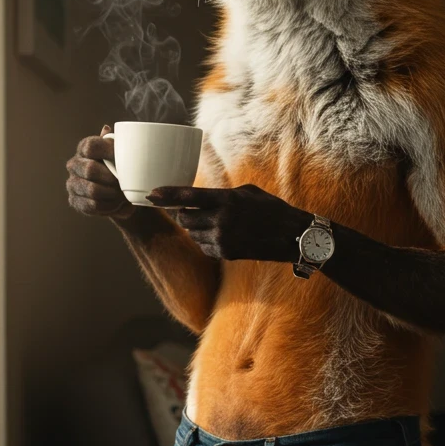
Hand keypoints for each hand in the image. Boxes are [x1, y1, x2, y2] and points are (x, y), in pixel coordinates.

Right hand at [66, 126, 134, 219]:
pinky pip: (93, 205)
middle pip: (90, 169)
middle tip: (124, 184)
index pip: (90, 146)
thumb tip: (106, 128)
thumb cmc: (120, 169)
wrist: (119, 194)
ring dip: (112, 195)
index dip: (107, 153)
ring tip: (124, 197)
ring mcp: (72, 183)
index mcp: (85, 148)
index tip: (123, 161)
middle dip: (111, 179)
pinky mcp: (75, 201)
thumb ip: (116, 142)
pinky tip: (117, 205)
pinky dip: (109, 207)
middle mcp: (74, 164)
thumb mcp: (121, 154)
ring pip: (92, 190)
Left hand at [146, 184, 310, 261]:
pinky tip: (221, 237)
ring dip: (196, 228)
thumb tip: (197, 197)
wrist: (293, 236)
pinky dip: (206, 242)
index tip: (151, 194)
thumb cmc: (272, 209)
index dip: (167, 195)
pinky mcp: (227, 254)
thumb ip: (222, 194)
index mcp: (227, 199)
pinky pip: (204, 247)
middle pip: (184, 217)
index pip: (188, 196)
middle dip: (183, 214)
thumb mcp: (248, 192)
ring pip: (192, 233)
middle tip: (189, 211)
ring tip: (213, 223)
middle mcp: (222, 219)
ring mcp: (224, 239)